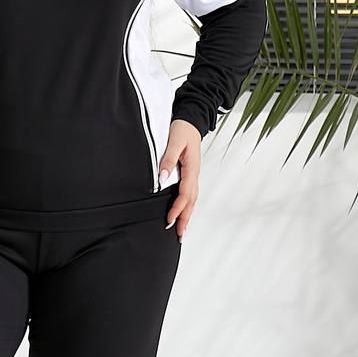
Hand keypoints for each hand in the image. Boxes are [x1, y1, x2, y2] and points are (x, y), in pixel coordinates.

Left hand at [158, 119, 200, 239]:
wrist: (191, 121)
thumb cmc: (182, 129)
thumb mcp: (174, 142)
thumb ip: (168, 160)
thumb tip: (163, 179)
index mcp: (192, 169)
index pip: (185, 195)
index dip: (177, 209)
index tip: (169, 220)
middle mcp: (194, 175)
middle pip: (191, 202)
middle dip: (185, 219)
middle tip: (179, 236)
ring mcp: (193, 175)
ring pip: (192, 199)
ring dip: (187, 215)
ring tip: (182, 230)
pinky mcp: (189, 174)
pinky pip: (190, 193)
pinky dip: (187, 206)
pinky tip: (183, 212)